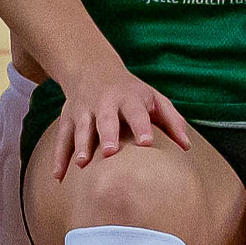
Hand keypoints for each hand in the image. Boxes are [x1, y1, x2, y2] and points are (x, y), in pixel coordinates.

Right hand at [43, 71, 200, 177]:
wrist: (91, 67)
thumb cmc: (130, 91)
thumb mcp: (153, 97)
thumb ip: (171, 120)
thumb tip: (187, 147)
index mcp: (128, 98)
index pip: (136, 112)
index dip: (141, 126)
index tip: (146, 143)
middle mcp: (104, 103)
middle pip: (105, 119)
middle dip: (106, 135)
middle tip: (109, 152)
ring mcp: (83, 110)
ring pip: (81, 128)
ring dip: (80, 146)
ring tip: (82, 164)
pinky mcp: (68, 118)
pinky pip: (62, 139)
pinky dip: (59, 158)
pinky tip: (58, 177)